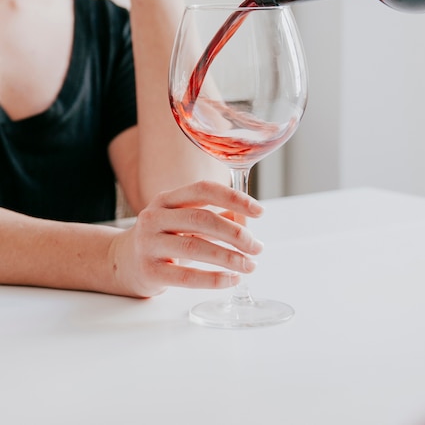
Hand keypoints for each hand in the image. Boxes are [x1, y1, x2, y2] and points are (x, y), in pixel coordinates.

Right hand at [108, 180, 264, 297]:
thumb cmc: (163, 238)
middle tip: (257, 246)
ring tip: (250, 265)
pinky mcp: (148, 272)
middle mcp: (155, 217)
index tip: (259, 211)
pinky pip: (186, 276)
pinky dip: (214, 279)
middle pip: (202, 219)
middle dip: (236, 233)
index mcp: (167, 199)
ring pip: (196, 247)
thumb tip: (248, 221)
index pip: (204, 189)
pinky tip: (232, 279)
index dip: (234, 198)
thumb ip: (215, 217)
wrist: (119, 262)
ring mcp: (148, 244)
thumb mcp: (184, 220)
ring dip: (229, 257)